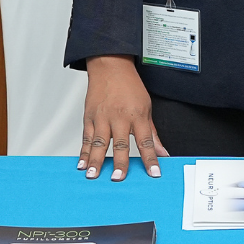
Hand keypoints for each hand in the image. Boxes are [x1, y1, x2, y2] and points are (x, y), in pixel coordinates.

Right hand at [78, 56, 168, 180]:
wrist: (110, 66)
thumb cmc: (129, 86)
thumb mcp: (147, 107)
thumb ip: (152, 133)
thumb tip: (162, 152)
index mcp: (137, 115)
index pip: (145, 141)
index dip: (150, 158)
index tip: (153, 173)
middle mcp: (119, 117)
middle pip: (120, 143)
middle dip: (119, 162)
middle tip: (118, 177)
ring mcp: (102, 117)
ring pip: (99, 142)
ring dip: (95, 160)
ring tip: (93, 175)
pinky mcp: (89, 117)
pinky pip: (86, 138)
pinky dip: (83, 152)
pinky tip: (81, 164)